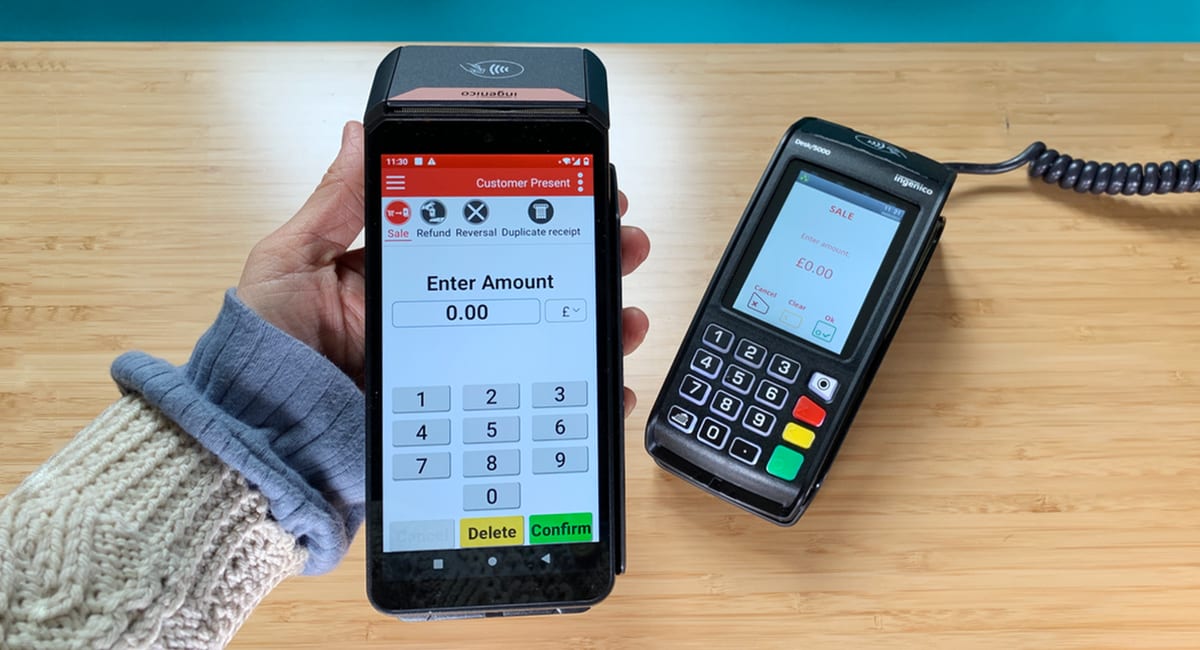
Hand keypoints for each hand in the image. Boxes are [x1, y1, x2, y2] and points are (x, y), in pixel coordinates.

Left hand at [237, 121, 650, 414]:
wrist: (262, 446)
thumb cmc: (264, 355)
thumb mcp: (292, 264)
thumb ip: (335, 205)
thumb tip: (360, 134)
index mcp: (405, 277)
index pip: (484, 237)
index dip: (537, 213)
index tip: (580, 191)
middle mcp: (442, 320)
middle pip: (530, 284)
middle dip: (585, 261)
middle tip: (624, 243)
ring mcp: (459, 370)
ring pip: (544, 343)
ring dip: (597, 323)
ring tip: (626, 312)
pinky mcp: (468, 419)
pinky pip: (534, 408)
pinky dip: (579, 399)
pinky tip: (609, 386)